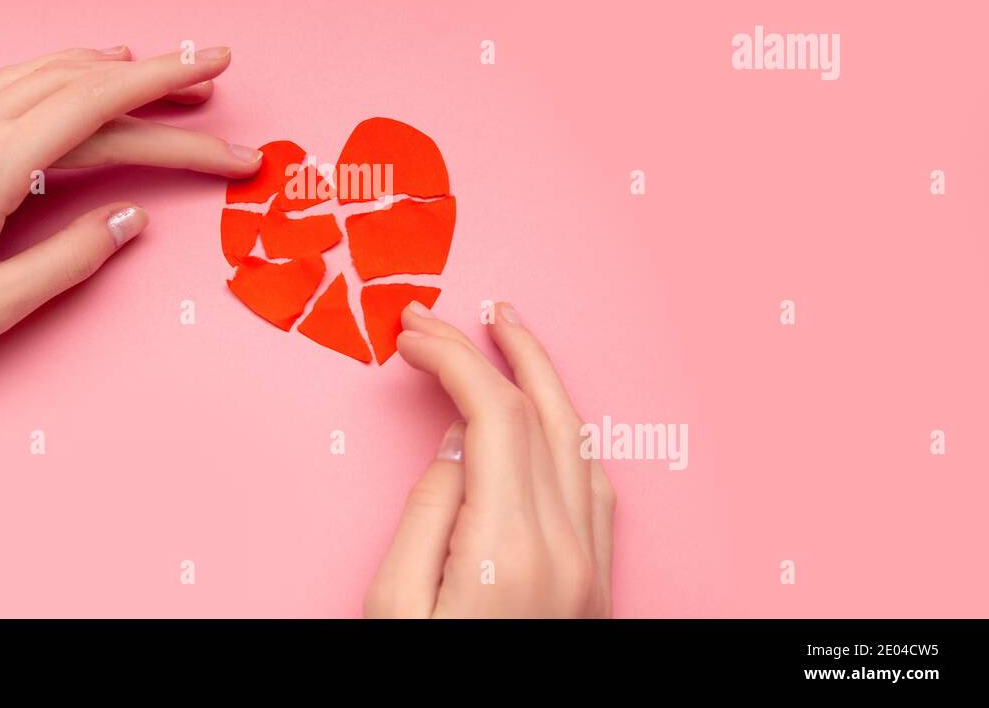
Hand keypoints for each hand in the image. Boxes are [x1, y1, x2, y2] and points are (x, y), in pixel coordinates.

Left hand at [0, 43, 261, 501]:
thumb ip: (73, 258)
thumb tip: (132, 215)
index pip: (94, 105)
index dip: (163, 82)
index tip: (216, 67)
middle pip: (79, 82)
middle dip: (154, 75)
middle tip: (214, 74)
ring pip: (44, 74)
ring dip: (109, 68)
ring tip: (162, 76)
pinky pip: (12, 87)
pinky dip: (62, 75)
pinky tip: (82, 81)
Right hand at [364, 301, 614, 617]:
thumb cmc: (430, 679)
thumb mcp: (394, 607)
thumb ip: (425, 516)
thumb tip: (457, 450)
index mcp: (509, 549)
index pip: (495, 414)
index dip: (453, 360)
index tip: (412, 338)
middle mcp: (566, 550)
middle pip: (536, 413)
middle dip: (484, 350)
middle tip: (438, 319)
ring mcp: (590, 568)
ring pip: (577, 440)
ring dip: (539, 375)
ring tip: (505, 331)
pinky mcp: (597, 587)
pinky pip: (594, 485)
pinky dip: (567, 431)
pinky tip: (544, 412)